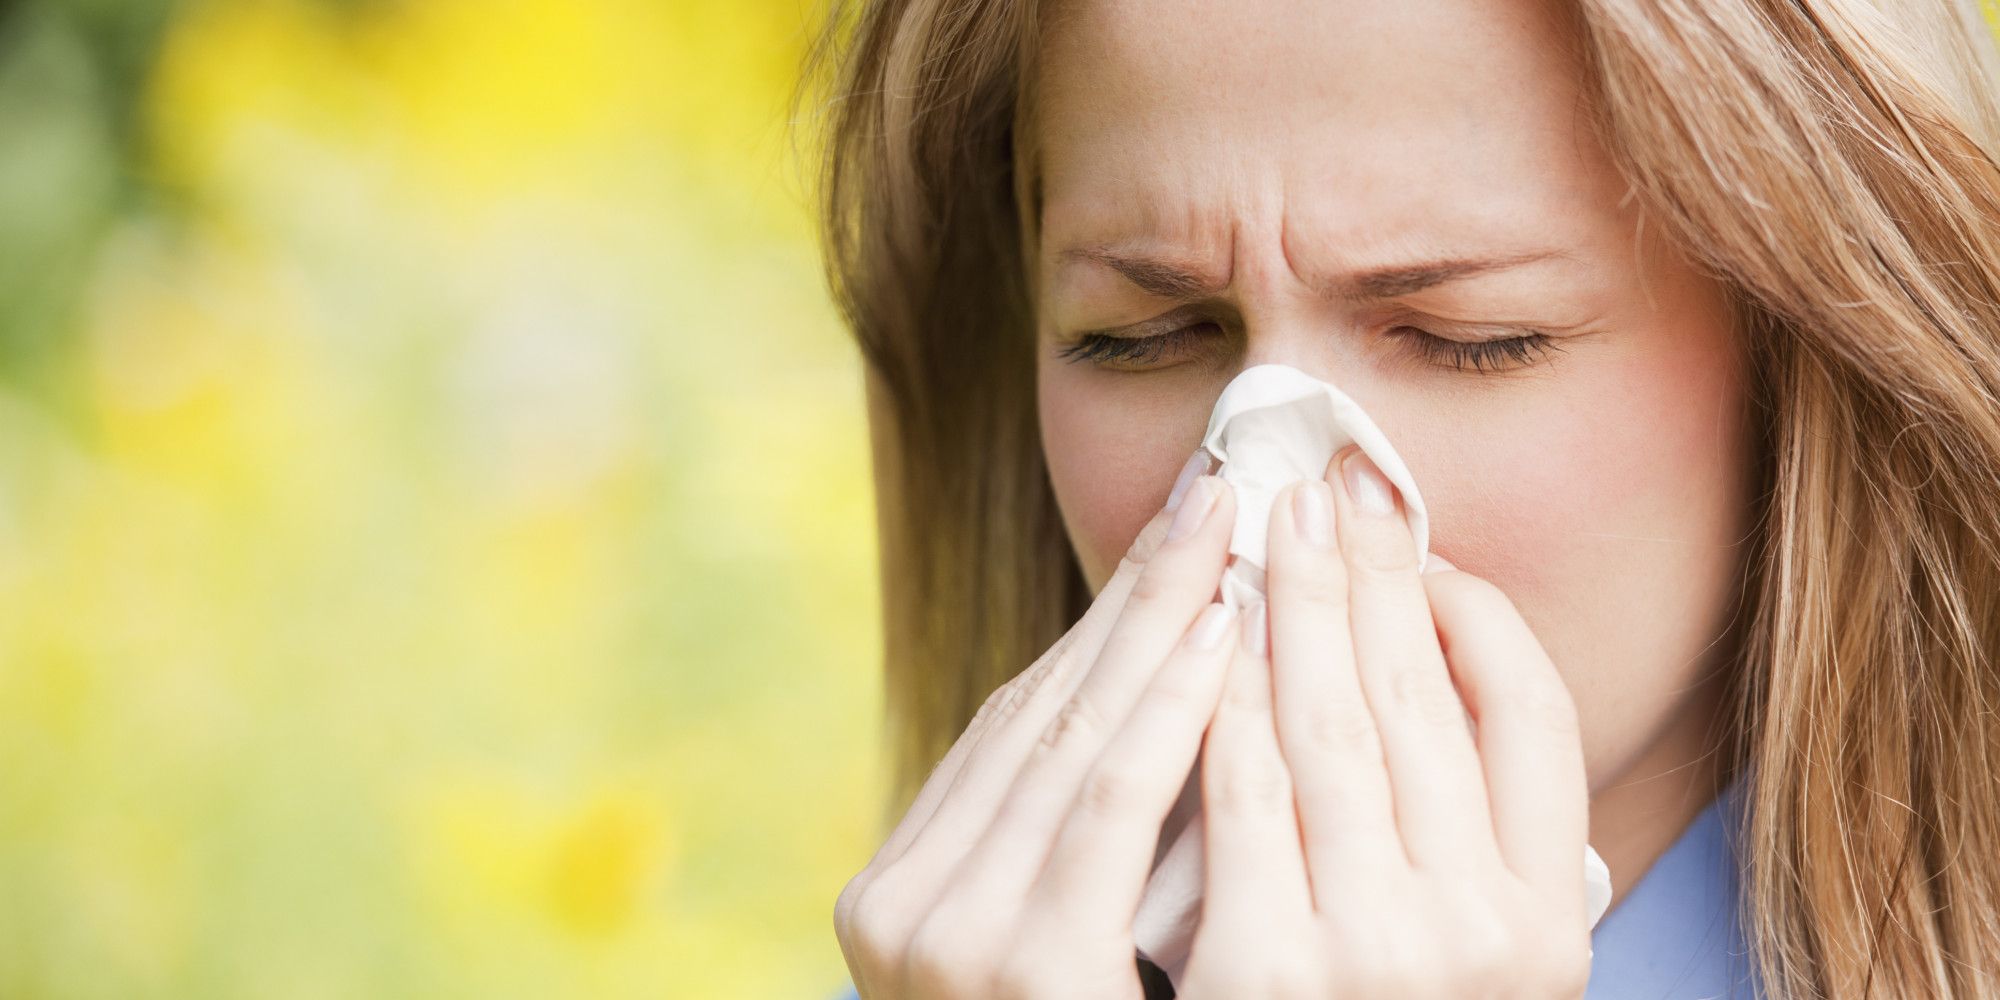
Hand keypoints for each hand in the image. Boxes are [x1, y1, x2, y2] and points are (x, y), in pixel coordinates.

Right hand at [834, 469, 1247, 998]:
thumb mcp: (1044, 952)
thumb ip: (1065, 859)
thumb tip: (1159, 700)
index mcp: (892, 898)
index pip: (1006, 734)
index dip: (1094, 627)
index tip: (1168, 543)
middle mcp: (899, 911)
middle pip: (1038, 716)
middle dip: (1133, 594)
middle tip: (1207, 492)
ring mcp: (952, 939)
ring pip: (1074, 741)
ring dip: (1159, 623)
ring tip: (1226, 532)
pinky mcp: (1029, 967)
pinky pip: (1110, 803)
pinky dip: (1172, 711)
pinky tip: (1223, 636)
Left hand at [1176, 445, 1591, 999]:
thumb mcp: (1459, 961)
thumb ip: (1467, 849)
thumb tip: (1430, 656)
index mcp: (1551, 926)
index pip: (1536, 718)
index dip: (1473, 610)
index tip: (1416, 538)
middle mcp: (1486, 941)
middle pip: (1421, 700)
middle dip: (1367, 571)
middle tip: (1327, 477)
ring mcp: (1378, 959)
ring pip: (1325, 726)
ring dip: (1289, 606)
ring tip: (1264, 521)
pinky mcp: (1266, 977)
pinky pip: (1239, 794)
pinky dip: (1221, 696)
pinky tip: (1205, 624)